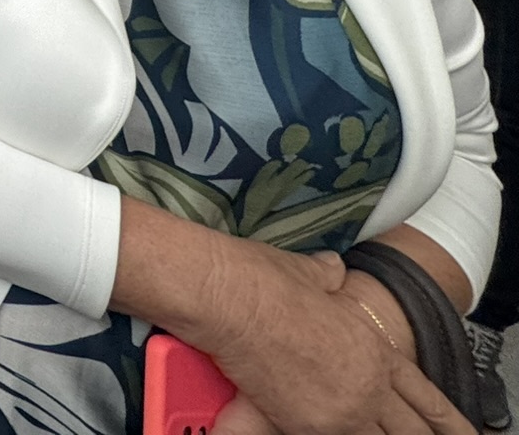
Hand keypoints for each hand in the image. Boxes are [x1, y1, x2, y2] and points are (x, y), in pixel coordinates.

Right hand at [200, 244, 469, 434]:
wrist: (229, 299)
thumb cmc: (263, 281)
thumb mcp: (307, 272)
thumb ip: (327, 277)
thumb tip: (331, 269)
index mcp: (374, 348)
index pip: (423, 394)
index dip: (443, 418)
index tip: (459, 432)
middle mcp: (367, 386)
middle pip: (408, 430)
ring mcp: (341, 411)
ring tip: (365, 430)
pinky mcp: (306, 426)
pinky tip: (329, 432)